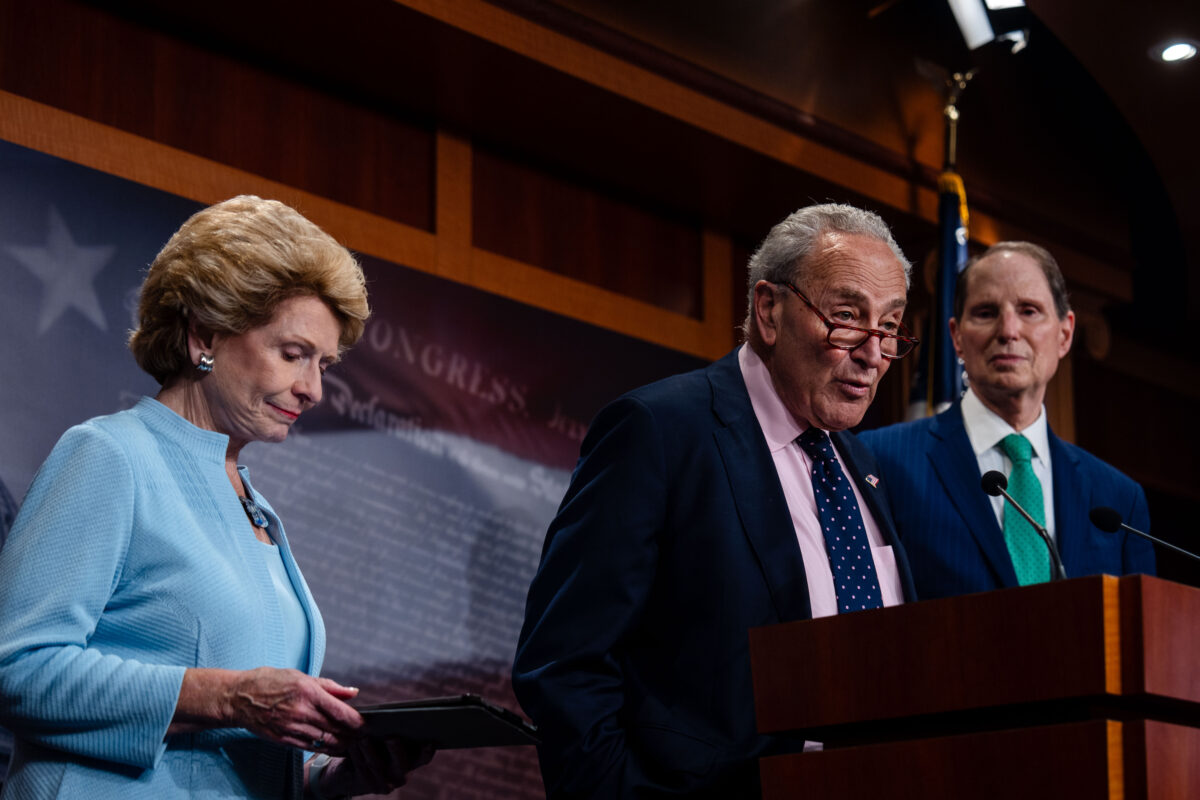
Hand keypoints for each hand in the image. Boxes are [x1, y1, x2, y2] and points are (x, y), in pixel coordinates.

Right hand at [171, 667, 363, 751]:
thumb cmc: (271, 681)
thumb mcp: (301, 676)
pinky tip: (335, 747)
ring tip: (355, 744)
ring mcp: (292, 728)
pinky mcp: (284, 740)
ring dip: (343, 745)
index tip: (369, 725)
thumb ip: (329, 686)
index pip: (341, 712)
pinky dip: (326, 749)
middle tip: (367, 736)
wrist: (239, 698)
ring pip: (326, 742)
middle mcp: (301, 712)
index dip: (359, 722)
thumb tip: (353, 692)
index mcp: (308, 692)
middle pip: (336, 730)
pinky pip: (311, 747)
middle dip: (354, 735)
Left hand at [313, 738, 435, 796]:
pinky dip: (356, 754)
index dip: (427, 752)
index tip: (429, 741)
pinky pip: (361, 768)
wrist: (353, 774)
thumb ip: (393, 733)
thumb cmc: (376, 748)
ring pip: (377, 765)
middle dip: (396, 751)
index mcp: (411, 763)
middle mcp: (401, 776)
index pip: (423, 759)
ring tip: (363, 737)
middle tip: (391, 738)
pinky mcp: (367, 786)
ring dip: (370, 750)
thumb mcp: (386, 741)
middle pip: (400, 764)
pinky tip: (351, 743)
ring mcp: (384, 783)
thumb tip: (393, 715)